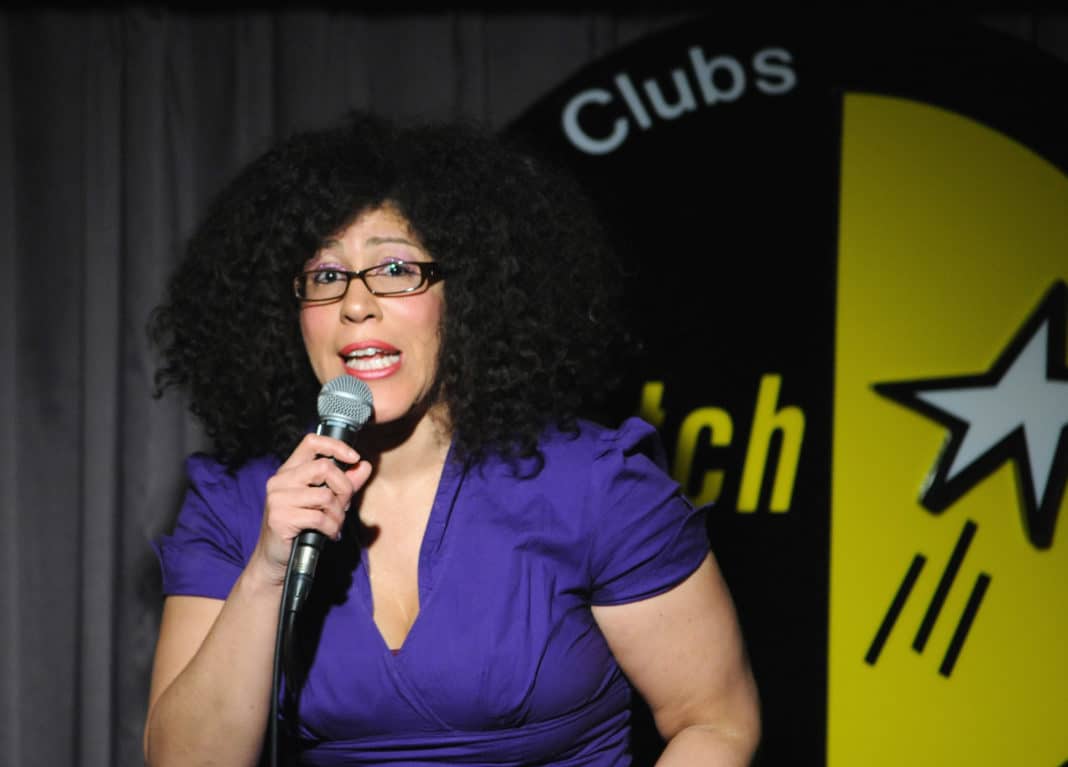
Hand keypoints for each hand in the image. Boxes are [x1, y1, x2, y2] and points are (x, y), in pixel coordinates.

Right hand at [251, 433, 372, 584]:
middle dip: (344, 488)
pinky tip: (329, 534)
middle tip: (344, 506)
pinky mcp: (280, 518)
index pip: (312, 442)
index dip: (336, 446)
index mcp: (289, 471)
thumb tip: (363, 465)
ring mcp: (277, 499)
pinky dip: (331, 528)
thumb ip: (344, 483)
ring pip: (325, 495)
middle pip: (324, 467)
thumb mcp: (325, 502)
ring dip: (338, 514)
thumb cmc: (301, 528)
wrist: (276, 560)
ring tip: (335, 524)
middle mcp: (280, 481)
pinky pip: (319, 517)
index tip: (353, 458)